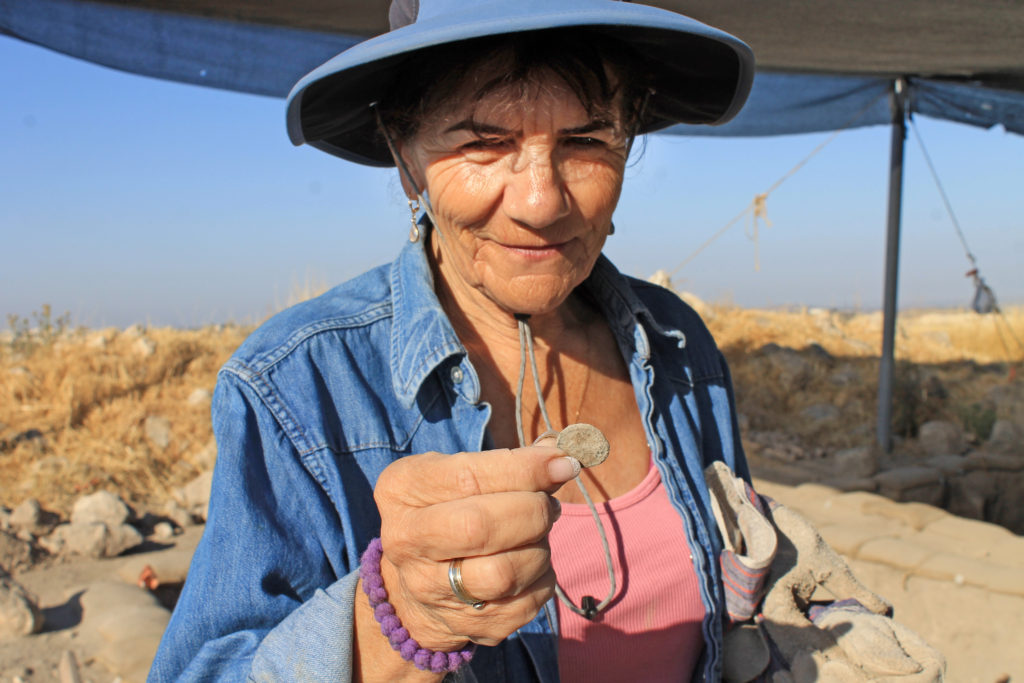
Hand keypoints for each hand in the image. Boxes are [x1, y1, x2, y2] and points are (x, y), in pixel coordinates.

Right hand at [372, 445, 579, 650]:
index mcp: (402, 491)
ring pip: (505, 573)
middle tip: (546, 505)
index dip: (524, 469)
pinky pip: (526, 602)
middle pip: (481, 528)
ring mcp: (431, 591)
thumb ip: (507, 461)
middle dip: (532, 511)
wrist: (415, 584)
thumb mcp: (456, 471)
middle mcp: (406, 542)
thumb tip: (562, 456)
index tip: (562, 462)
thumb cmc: (445, 510)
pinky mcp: (467, 626)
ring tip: (534, 535)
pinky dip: (541, 578)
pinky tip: (528, 564)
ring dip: (538, 548)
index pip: (469, 478)